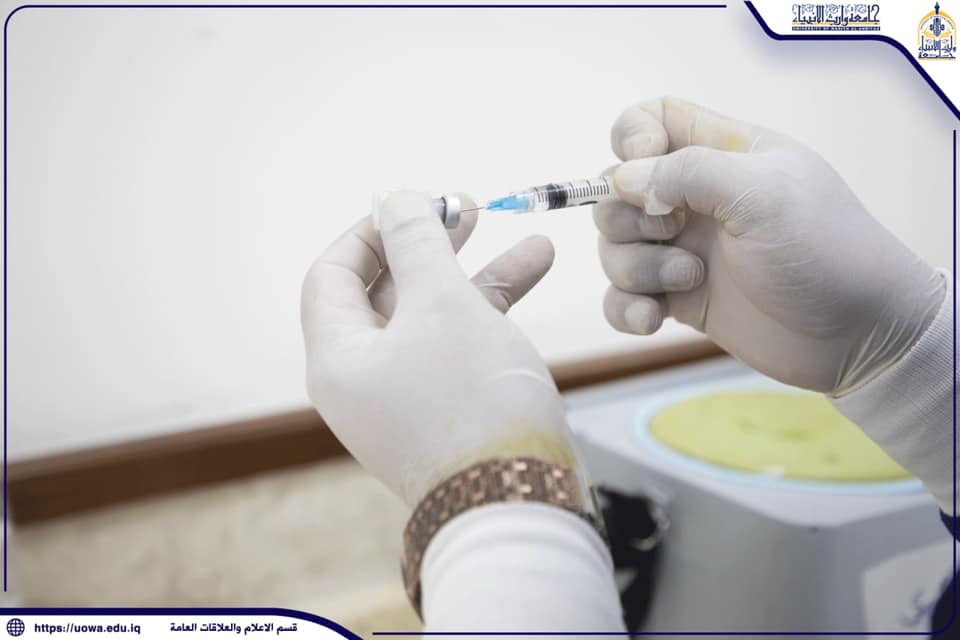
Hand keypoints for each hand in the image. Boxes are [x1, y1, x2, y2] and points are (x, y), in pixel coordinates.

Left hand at [301, 192, 576, 505]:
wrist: (516, 506)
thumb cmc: (471, 402)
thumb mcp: (442, 304)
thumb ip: (417, 242)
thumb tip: (395, 196)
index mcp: (338, 357)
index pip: (333, 276)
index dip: (371, 231)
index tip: (415, 202)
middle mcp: (363, 380)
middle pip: (386, 294)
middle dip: (429, 247)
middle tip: (468, 210)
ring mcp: (405, 400)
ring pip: (433, 320)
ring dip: (477, 277)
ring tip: (530, 243)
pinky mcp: (447, 414)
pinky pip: (458, 350)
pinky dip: (491, 315)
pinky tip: (535, 280)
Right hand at [595, 96, 945, 394]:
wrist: (858, 336)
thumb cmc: (824, 253)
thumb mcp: (763, 194)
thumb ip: (689, 173)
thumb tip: (623, 179)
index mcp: (724, 155)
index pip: (655, 119)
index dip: (632, 136)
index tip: (639, 168)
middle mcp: (698, 199)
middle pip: (619, 190)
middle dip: (625, 216)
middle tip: (671, 233)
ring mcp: (686, 250)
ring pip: (616, 247)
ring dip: (636, 267)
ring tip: (689, 281)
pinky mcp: (681, 300)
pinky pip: (623, 298)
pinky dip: (625, 309)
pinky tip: (652, 319)